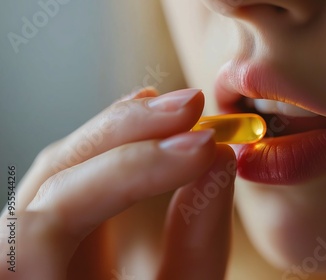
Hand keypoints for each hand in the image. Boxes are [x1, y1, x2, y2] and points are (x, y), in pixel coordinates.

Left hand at [0, 88, 235, 279]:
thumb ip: (197, 236)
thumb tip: (221, 162)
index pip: (55, 217)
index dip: (133, 173)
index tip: (203, 149)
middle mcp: (13, 262)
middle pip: (51, 176)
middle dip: (127, 134)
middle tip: (193, 109)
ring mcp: (28, 240)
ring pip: (60, 166)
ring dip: (121, 130)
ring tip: (177, 110)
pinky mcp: (53, 226)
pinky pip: (74, 174)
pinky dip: (114, 144)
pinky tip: (145, 122)